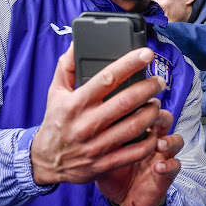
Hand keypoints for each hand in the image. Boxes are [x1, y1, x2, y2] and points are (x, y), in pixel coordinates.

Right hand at [30, 44, 169, 189]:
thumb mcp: (55, 92)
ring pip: (134, 126)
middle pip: (126, 101)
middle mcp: (88, 123)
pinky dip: (150, 140)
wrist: (46, 162)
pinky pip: (135, 151)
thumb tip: (76, 43)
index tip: (146, 54)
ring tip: (156, 103)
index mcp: (77, 103)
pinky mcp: (106, 163)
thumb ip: (66, 67)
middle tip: (159, 81)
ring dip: (152, 112)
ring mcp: (98, 145)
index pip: (107, 78)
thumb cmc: (55, 122)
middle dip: (149, 88)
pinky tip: (154, 130)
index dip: (130, 64)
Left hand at [96, 113, 182, 205]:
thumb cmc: (113, 170)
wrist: (121, 197)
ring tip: (159, 145)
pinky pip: (175, 166)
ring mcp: (162, 156)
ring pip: (176, 141)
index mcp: (140, 131)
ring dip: (169, 141)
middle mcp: (154, 140)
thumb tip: (88, 117)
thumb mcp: (102, 151)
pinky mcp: (166, 174)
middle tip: (153, 118)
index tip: (135, 103)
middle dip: (161, 116)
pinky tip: (158, 167)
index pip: (146, 110)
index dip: (144, 104)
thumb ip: (100, 135)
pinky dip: (168, 165)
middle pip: (165, 119)